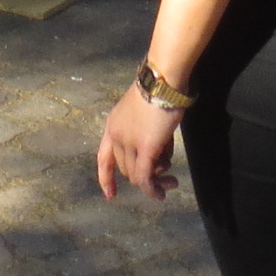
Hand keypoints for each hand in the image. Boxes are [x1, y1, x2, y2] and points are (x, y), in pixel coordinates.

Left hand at [95, 86, 181, 201]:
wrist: (163, 81)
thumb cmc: (157, 91)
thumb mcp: (142, 114)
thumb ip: (142, 133)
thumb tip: (155, 157)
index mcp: (112, 126)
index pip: (103, 158)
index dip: (106, 178)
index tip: (111, 194)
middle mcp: (116, 136)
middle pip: (125, 169)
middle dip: (144, 176)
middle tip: (166, 178)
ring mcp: (129, 144)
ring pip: (136, 175)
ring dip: (155, 180)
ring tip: (171, 181)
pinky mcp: (145, 150)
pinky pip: (145, 178)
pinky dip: (152, 189)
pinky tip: (161, 194)